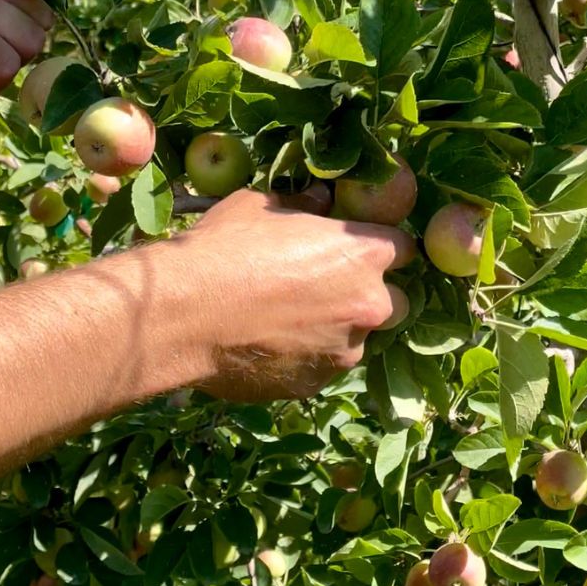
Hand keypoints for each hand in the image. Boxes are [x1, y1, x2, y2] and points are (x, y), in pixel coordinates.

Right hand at [181, 190, 415, 400]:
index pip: (402, 248)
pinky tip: (267, 344)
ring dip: (335, 330)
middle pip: (392, 300)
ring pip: (356, 339)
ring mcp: (346, 350)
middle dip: (365, 295)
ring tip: (287, 321)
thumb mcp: (261, 207)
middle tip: (322, 289)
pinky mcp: (317, 384)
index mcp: (364, 253)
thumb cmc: (224, 248)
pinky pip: (321, 367)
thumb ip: (302, 206)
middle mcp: (370, 304)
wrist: (183, 314)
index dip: (377, 248)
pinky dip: (304, 358)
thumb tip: (319, 201)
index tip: (354, 250)